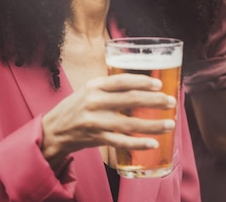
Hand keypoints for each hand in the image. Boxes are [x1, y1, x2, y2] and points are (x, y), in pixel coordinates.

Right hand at [41, 74, 175, 165]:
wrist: (53, 130)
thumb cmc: (77, 107)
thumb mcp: (90, 90)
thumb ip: (111, 87)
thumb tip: (142, 85)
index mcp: (95, 86)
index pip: (122, 81)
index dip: (142, 82)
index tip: (159, 84)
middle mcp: (95, 102)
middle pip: (130, 100)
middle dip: (155, 100)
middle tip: (171, 102)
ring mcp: (96, 122)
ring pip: (130, 124)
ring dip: (153, 125)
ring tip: (170, 124)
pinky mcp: (97, 138)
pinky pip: (122, 142)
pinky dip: (139, 143)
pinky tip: (153, 143)